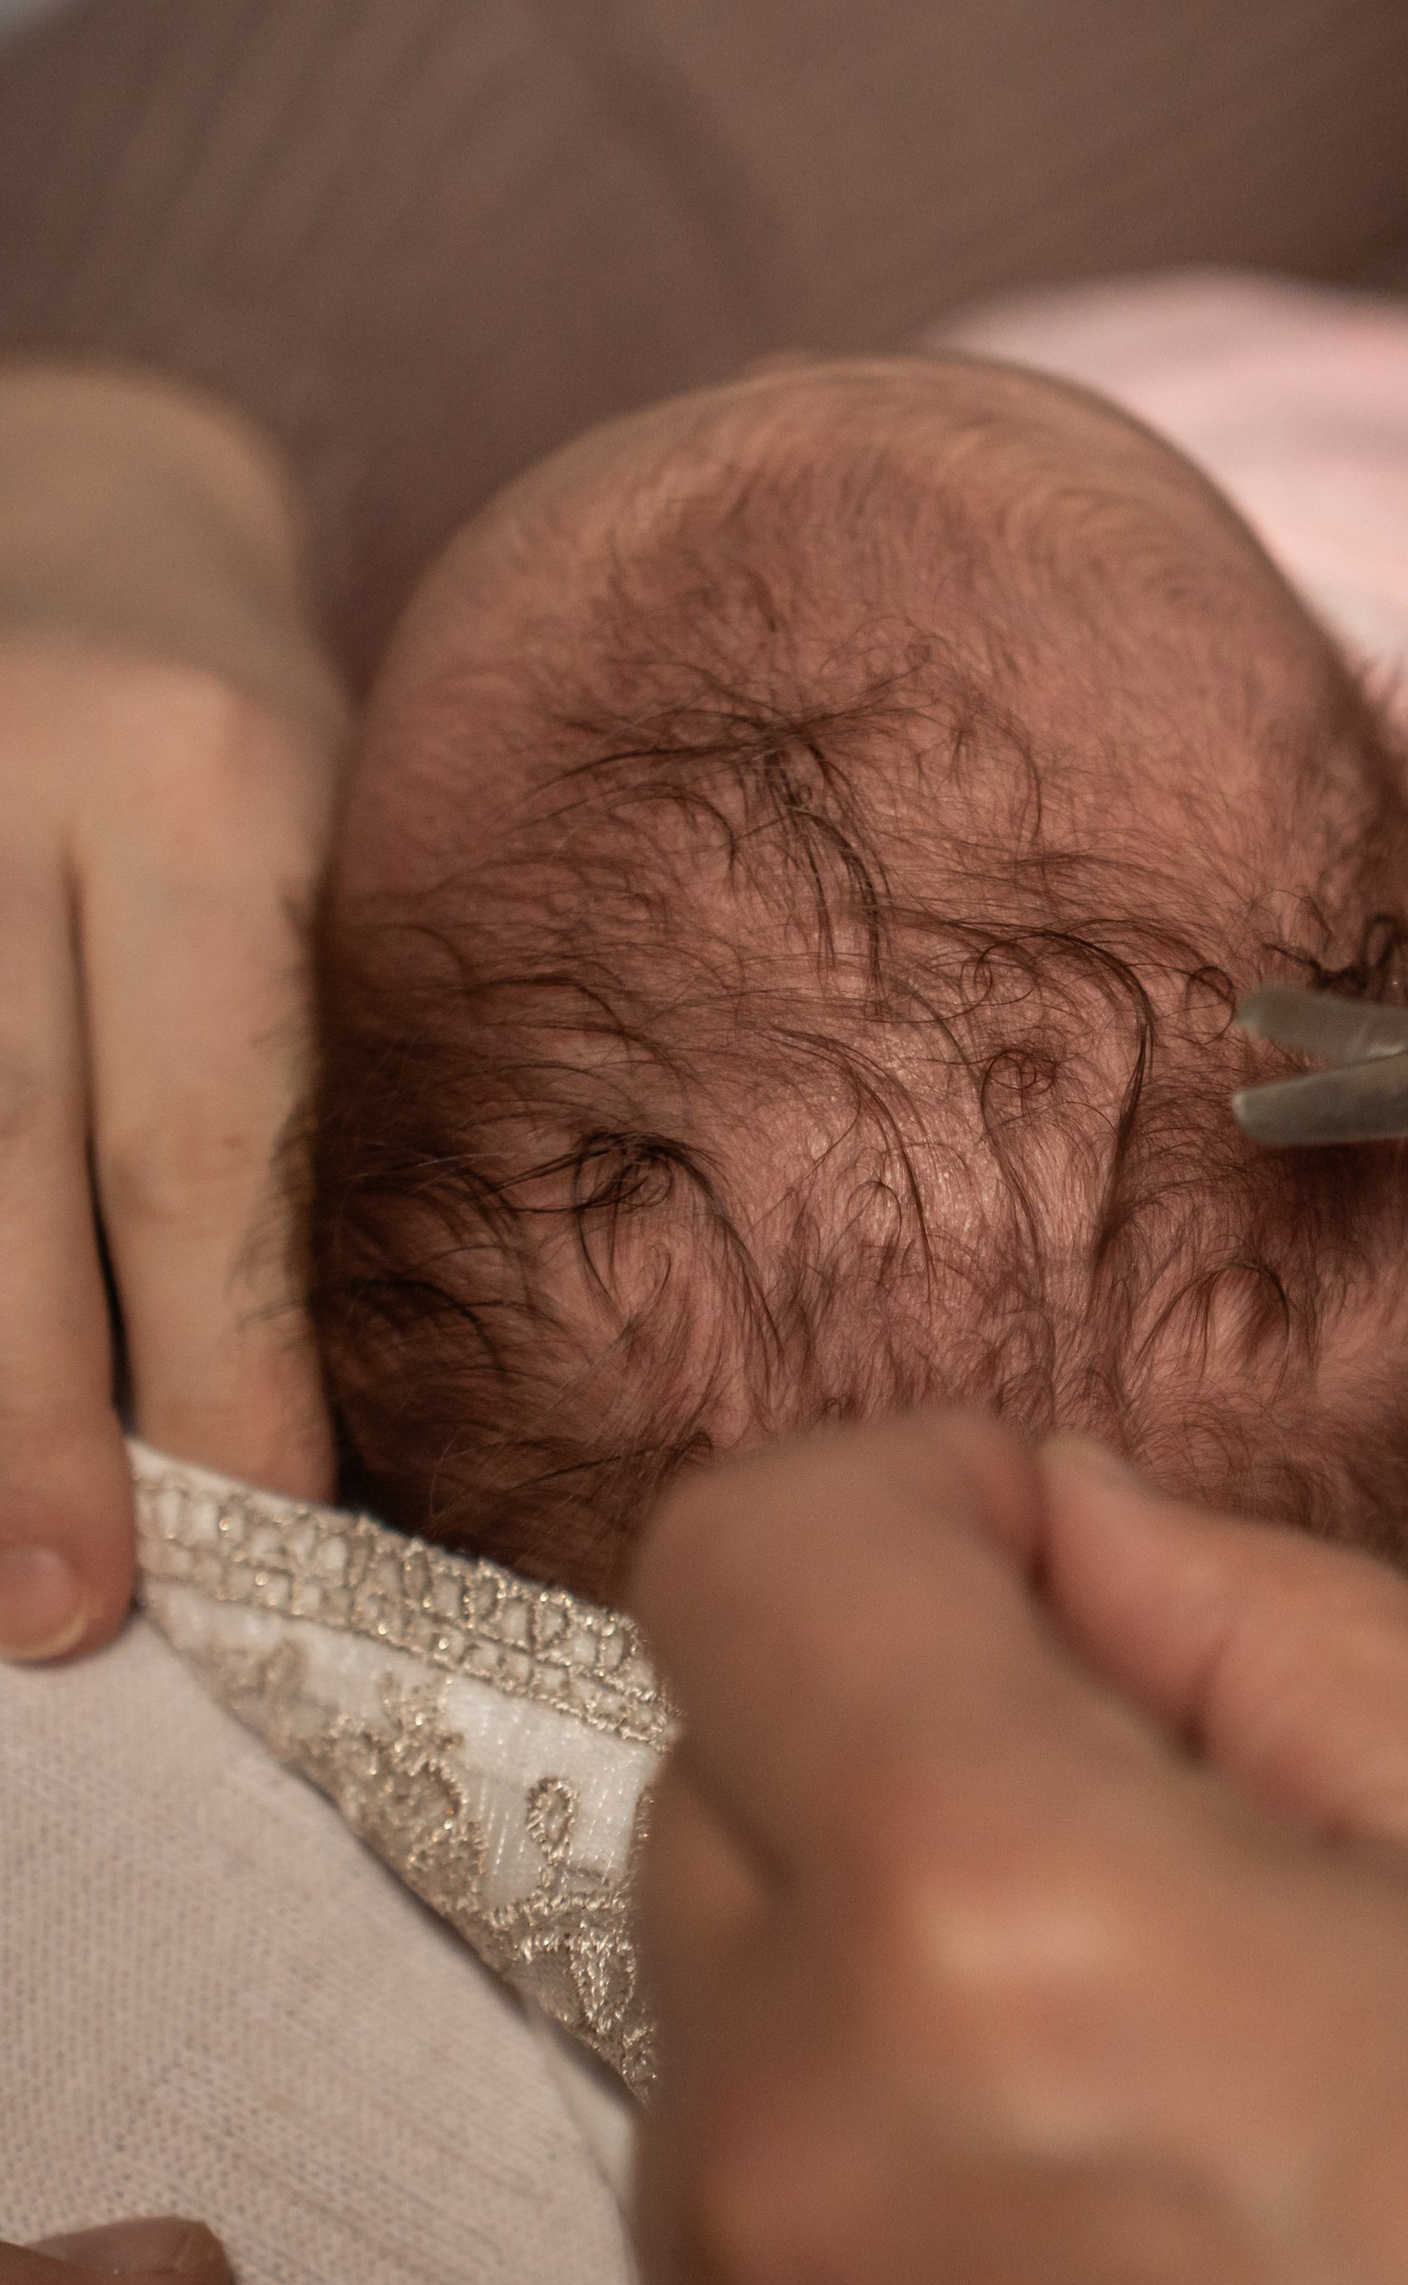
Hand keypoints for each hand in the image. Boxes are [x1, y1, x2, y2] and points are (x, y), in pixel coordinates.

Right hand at [0, 364, 342, 1663]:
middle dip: (27, 1411)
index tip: (266, 1526)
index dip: (225, 1353)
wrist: (71, 503)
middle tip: (62, 1613)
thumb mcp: (333, 848)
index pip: (208, 1130)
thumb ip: (318, 1064)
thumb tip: (301, 1385)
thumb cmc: (250, 734)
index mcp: (199, 780)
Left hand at [629, 1416, 1407, 2284]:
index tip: (1067, 1571)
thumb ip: (1262, 1622)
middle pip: (733, 1768)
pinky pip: (741, 2208)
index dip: (926, 1505)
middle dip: (928, 1733)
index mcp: (1003, 1927)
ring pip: (735, 1991)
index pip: (761, 1553)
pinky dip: (879, 2145)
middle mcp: (794, 2152)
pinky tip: (1106, 2232)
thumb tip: (1073, 1526)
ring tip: (1170, 2080)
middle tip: (1181, 1842)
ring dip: (902, 1952)